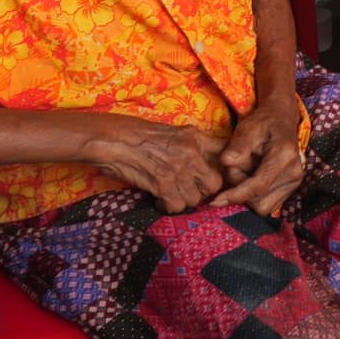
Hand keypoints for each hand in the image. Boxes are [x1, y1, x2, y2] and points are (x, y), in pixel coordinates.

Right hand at [90, 116, 227, 212]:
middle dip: (203, 191)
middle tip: (188, 190)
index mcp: (195, 137)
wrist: (113, 139)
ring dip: (183, 200)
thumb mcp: (173, 132)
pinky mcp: (162, 184)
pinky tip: (160, 200)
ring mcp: (177, 168)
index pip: (225, 155)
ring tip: (171, 194)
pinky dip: (168, 207)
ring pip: (195, 198)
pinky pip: (177, 206)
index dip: (224, 170)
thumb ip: (194, 144)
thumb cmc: (139, 135)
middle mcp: (191, 152)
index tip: (213, 178)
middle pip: (214, 183)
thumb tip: (209, 163)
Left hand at [210, 97, 305, 214]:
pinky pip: (267, 204)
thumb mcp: (247, 128)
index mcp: (285, 155)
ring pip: (262, 205)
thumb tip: (226, 163)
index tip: (215, 201)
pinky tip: (252, 178)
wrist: (279, 120)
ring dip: (247, 194)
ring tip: (246, 171)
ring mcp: (294, 181)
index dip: (235, 196)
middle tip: (236, 168)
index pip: (258, 186)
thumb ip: (236, 146)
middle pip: (258, 199)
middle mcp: (294, 172)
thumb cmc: (262, 123)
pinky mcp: (290, 188)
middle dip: (240, 190)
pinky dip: (254, 196)